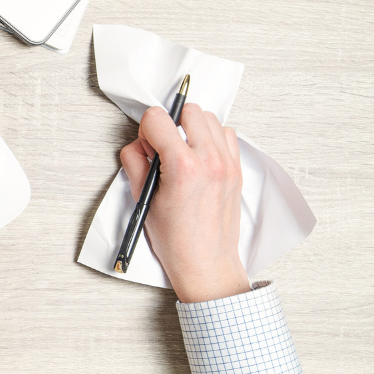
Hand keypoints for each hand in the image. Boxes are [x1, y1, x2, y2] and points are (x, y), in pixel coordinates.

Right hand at [119, 104, 251, 302]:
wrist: (206, 263)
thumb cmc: (176, 240)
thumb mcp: (144, 200)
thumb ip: (136, 164)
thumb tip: (138, 146)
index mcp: (183, 168)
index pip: (158, 118)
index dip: (146, 129)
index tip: (146, 145)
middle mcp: (210, 161)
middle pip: (188, 110)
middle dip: (170, 123)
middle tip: (163, 146)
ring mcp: (228, 164)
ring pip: (209, 118)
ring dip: (192, 128)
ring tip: (182, 151)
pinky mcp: (237, 169)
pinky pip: (226, 134)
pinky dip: (211, 138)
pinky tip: (199, 156)